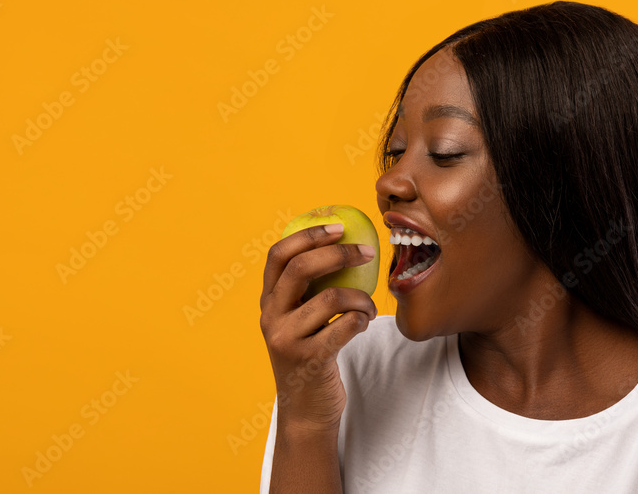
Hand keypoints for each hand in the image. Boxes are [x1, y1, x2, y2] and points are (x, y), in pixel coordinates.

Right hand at [259, 223, 377, 432]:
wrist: (306, 410)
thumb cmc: (311, 355)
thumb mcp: (299, 320)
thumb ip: (309, 289)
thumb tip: (344, 242)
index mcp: (268, 301)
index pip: (278, 255)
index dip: (308, 235)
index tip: (338, 227)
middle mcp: (271, 318)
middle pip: (300, 269)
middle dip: (338, 254)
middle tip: (367, 251)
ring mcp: (287, 340)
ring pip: (330, 298)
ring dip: (361, 297)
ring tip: (369, 306)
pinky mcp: (309, 360)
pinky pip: (345, 326)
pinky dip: (362, 319)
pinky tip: (364, 324)